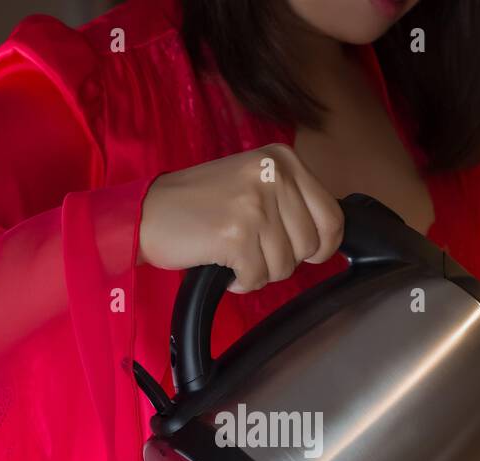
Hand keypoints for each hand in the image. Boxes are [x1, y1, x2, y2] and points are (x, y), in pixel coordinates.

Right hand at [138, 143, 343, 292]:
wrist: (146, 213)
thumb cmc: (199, 205)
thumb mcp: (254, 183)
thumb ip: (292, 202)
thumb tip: (328, 238)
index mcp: (283, 160)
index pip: (333, 216)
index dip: (322, 245)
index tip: (303, 252)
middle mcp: (273, 175)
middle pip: (310, 246)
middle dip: (284, 260)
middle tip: (253, 249)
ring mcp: (255, 204)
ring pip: (285, 266)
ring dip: (260, 271)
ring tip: (234, 253)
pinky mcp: (236, 234)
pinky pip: (258, 277)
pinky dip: (241, 282)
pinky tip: (224, 266)